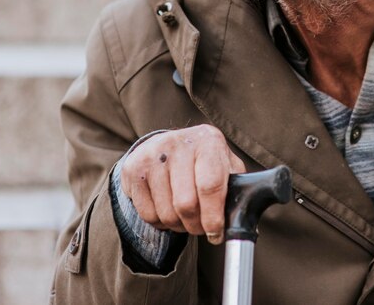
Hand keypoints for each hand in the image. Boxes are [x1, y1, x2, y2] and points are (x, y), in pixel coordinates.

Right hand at [120, 125, 245, 244]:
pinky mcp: (133, 169)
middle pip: (186, 204)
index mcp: (208, 141)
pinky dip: (160, 222)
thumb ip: (237, 188)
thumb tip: (240, 221)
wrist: (169, 145)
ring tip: (185, 216)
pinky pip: (147, 215)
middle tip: (200, 227)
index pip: (210, 186)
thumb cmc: (204, 161)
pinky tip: (167, 209)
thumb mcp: (226, 165)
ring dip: (178, 225)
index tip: (216, 233)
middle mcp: (179, 144)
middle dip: (196, 225)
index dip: (213, 217)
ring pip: (166, 213)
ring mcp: (153, 155)